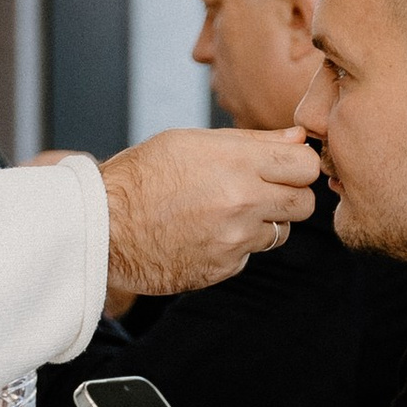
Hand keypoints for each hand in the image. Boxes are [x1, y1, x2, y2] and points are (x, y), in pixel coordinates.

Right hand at [99, 126, 318, 308]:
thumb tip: (297, 137)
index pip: (305, 165)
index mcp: (235, 162)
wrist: (101, 227)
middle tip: (263, 190)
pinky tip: (203, 233)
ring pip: (280, 232)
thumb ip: (251, 141)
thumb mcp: (190, 142)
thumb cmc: (140, 177)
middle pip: (305, 203)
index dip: (297, 164)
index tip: (283, 166)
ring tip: (223, 212)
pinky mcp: (223, 268)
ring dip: (263, 222)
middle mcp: (241, 202)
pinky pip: (250, 255)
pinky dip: (235, 246)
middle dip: (290, 195)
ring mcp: (234, 239)